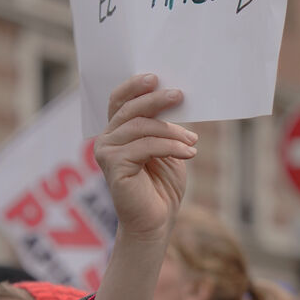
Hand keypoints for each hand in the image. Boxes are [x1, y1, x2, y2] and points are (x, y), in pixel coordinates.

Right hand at [94, 74, 197, 242]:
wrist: (156, 222)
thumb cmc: (162, 186)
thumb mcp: (168, 149)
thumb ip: (165, 127)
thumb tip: (177, 99)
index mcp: (117, 132)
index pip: (119, 101)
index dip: (134, 86)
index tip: (155, 77)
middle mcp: (106, 140)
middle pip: (130, 109)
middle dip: (156, 100)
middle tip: (179, 95)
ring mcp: (107, 153)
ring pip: (140, 127)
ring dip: (171, 130)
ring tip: (193, 140)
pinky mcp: (113, 167)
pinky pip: (145, 146)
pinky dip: (171, 146)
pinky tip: (189, 153)